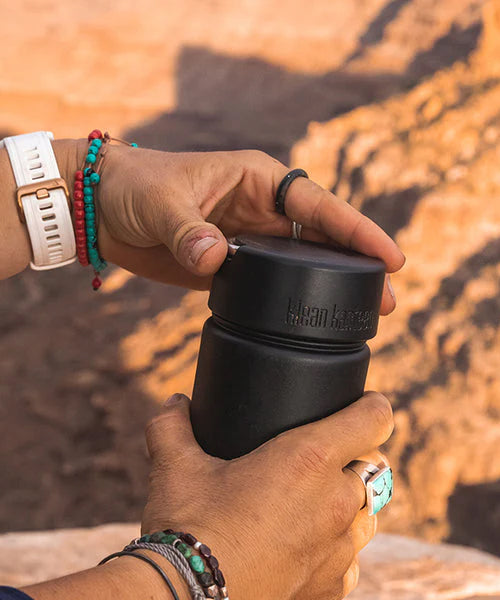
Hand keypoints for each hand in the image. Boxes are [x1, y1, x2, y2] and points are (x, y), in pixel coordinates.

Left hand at [61, 140, 403, 313]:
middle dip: (356, 265)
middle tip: (389, 300)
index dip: (356, 229)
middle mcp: (261, 208)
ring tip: (363, 316)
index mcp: (257, 179)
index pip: (318, 203)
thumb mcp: (161, 203)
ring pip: (302, 264)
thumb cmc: (133, 187)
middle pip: (322, 238)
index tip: (389, 257)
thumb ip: (189, 230)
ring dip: (330, 287)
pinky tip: (308, 321)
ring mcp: (250, 240)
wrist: (101, 210)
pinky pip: (271, 284)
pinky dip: (291, 301)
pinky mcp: (232, 266)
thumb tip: (215, 257)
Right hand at [142, 392, 393, 598]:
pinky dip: (336, 546)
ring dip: (349, 501)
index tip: (363, 402)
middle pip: (373, 465)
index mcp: (310, 459)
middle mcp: (336, 502)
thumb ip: (173, 425)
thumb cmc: (188, 527)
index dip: (372, 405)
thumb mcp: (175, 467)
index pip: (373, 419)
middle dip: (354, 455)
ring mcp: (340, 550)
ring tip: (314, 500)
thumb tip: (175, 402)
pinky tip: (304, 544)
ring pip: (367, 512)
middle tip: (322, 454)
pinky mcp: (333, 588)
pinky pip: (350, 557)